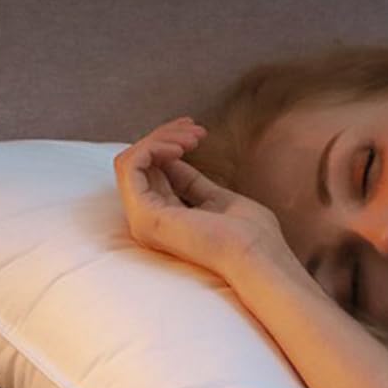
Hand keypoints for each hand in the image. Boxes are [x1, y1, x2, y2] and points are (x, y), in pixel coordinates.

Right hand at [113, 117, 290, 278]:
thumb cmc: (249, 236)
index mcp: (163, 221)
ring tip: (194, 137)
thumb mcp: (215, 198)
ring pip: (131, 160)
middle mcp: (146, 222)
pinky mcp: (143, 214)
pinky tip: (180, 147)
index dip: (168, 144)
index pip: (150, 172)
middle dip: (164, 136)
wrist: (257, 257)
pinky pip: (130, 166)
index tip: (197, 131)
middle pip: (138, 163)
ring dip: (160, 138)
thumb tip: (172, 160)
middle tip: (197, 130)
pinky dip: (152, 147)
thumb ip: (190, 183)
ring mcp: (142, 220)